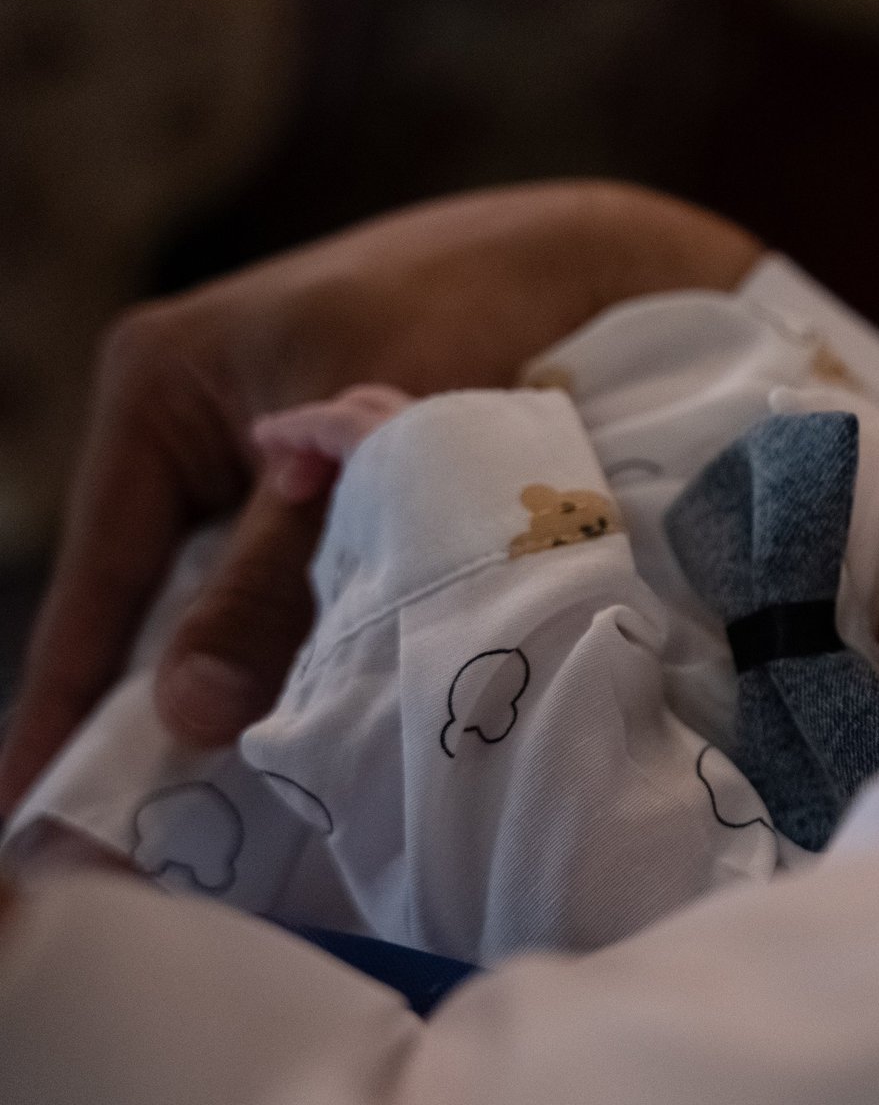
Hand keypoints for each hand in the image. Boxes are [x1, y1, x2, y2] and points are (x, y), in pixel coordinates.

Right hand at [0, 180, 760, 811]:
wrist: (597, 264)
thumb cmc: (480, 317)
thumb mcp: (372, 453)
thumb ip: (279, 580)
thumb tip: (189, 715)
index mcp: (161, 387)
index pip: (98, 582)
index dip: (64, 704)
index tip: (26, 810)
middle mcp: (193, 421)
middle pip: (155, 598)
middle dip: (159, 709)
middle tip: (132, 840)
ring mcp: (263, 450)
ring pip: (233, 597)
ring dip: (246, 681)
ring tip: (219, 815)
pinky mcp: (335, 477)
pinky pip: (299, 578)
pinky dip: (311, 641)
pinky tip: (317, 723)